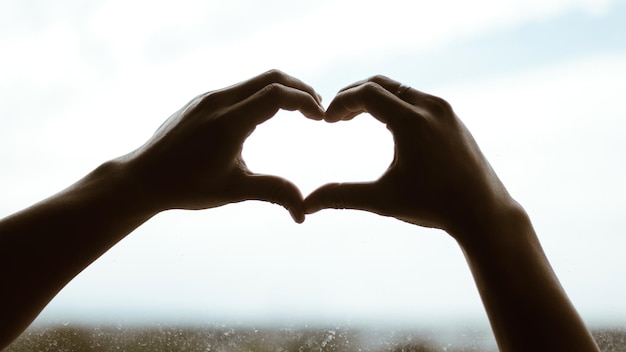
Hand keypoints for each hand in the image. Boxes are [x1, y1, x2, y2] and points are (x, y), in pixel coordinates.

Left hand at [121, 70, 324, 222]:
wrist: (143, 177)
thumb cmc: (186, 186)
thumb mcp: (233, 190)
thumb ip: (273, 192)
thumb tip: (303, 211)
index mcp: (228, 122)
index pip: (276, 95)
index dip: (305, 101)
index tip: (321, 118)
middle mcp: (218, 101)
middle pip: (270, 78)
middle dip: (299, 89)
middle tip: (317, 109)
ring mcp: (208, 98)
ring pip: (254, 81)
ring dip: (281, 90)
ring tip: (298, 111)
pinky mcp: (201, 101)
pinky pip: (239, 88)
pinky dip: (262, 94)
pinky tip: (267, 115)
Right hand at [304, 75, 513, 239]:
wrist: (483, 211)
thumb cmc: (434, 206)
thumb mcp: (383, 200)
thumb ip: (342, 196)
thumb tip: (305, 205)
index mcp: (412, 122)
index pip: (367, 93)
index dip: (341, 103)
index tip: (325, 120)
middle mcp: (430, 107)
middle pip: (381, 84)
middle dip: (353, 95)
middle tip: (334, 115)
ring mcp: (444, 109)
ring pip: (400, 89)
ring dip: (373, 97)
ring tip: (353, 117)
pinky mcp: (452, 117)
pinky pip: (416, 98)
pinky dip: (394, 103)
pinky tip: (384, 124)